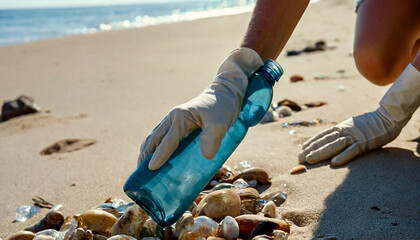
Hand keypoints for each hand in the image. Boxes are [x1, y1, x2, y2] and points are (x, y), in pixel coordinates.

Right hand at [138, 48, 262, 169]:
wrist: (225, 93)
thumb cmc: (223, 107)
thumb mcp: (221, 122)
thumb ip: (213, 137)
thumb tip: (206, 156)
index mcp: (180, 117)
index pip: (167, 140)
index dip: (159, 155)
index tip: (151, 169)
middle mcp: (172, 118)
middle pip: (154, 139)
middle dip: (146, 156)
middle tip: (142, 174)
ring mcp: (174, 121)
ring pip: (155, 138)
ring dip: (148, 152)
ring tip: (144, 169)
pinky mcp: (178, 124)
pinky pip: (162, 137)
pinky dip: (156, 148)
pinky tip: (157, 158)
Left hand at [299, 64, 419, 165]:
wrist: (388, 117)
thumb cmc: (370, 123)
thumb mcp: (352, 126)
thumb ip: (342, 132)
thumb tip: (332, 138)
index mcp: (341, 127)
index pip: (323, 135)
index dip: (311, 142)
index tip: (301, 149)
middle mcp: (345, 131)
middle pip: (325, 141)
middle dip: (311, 150)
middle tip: (299, 158)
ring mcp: (354, 137)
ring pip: (334, 146)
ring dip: (321, 153)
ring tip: (309, 160)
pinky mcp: (365, 143)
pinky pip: (352, 151)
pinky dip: (343, 157)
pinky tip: (333, 163)